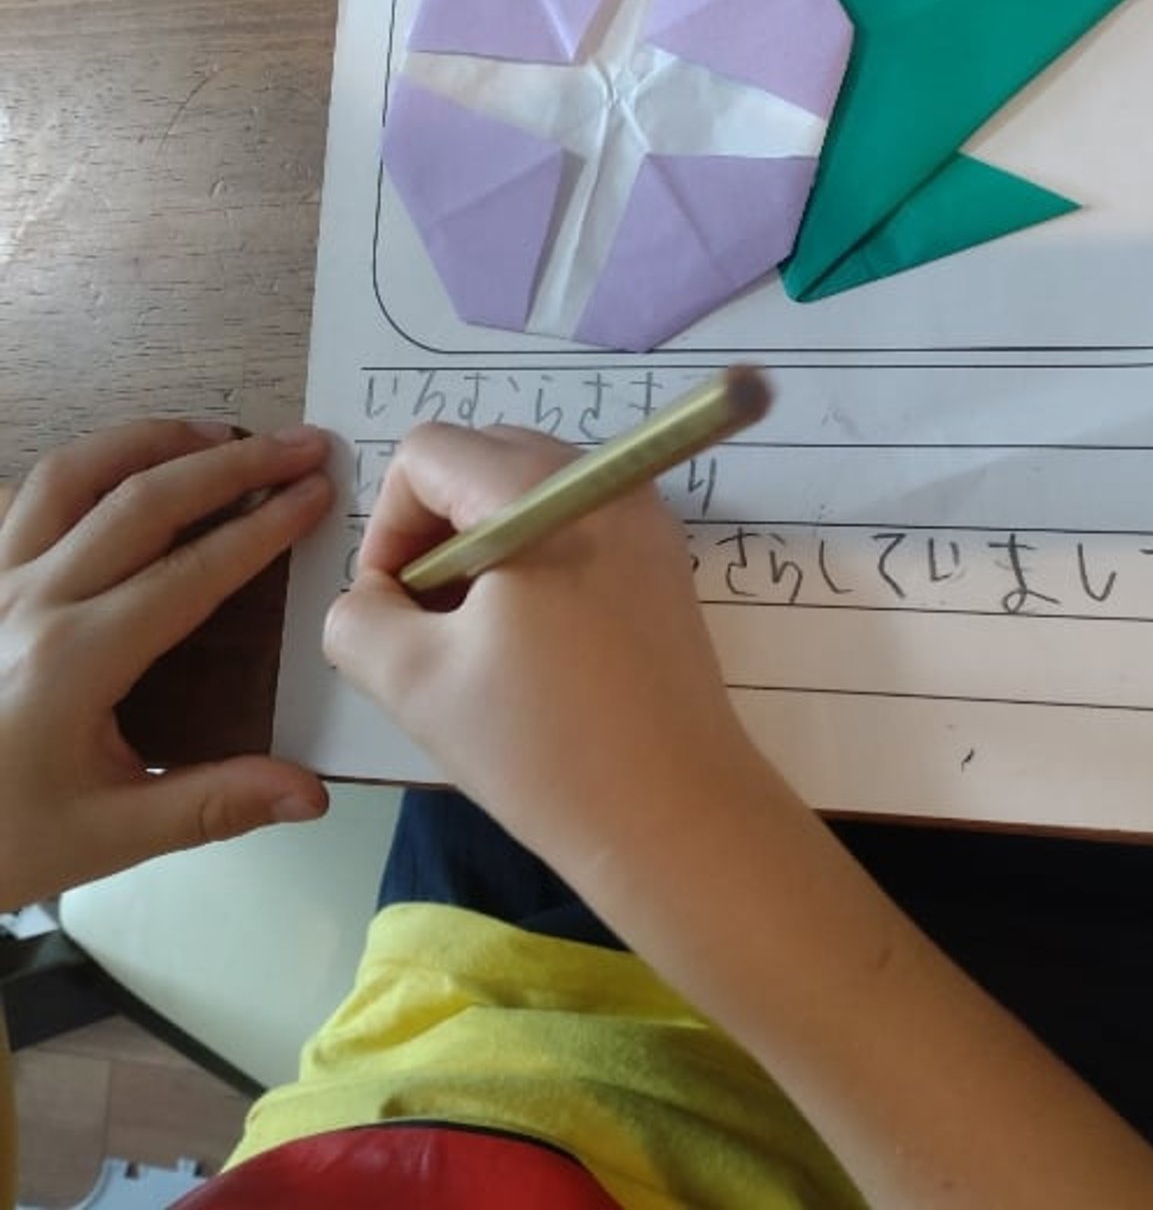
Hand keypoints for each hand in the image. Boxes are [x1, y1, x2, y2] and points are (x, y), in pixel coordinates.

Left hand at [0, 420, 333, 910]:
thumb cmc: (0, 839)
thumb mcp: (109, 835)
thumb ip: (214, 805)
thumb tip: (312, 793)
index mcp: (76, 659)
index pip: (192, 571)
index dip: (263, 526)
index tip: (317, 493)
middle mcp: (29, 601)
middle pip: (142, 501)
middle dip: (232, 463)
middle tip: (298, 443)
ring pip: (70, 476)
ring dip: (151, 442)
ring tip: (216, 433)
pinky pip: (19, 500)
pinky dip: (76, 471)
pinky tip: (115, 472)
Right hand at [323, 423, 760, 874]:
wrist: (676, 818)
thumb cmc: (543, 747)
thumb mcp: (414, 681)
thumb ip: (357, 618)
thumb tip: (371, 598)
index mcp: (541, 492)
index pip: (428, 453)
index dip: (389, 527)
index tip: (393, 609)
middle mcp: (603, 481)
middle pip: (481, 458)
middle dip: (434, 529)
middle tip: (429, 620)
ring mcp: (645, 517)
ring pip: (528, 491)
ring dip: (481, 545)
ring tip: (475, 636)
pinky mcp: (664, 560)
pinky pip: (574, 521)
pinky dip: (532, 558)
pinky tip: (528, 640)